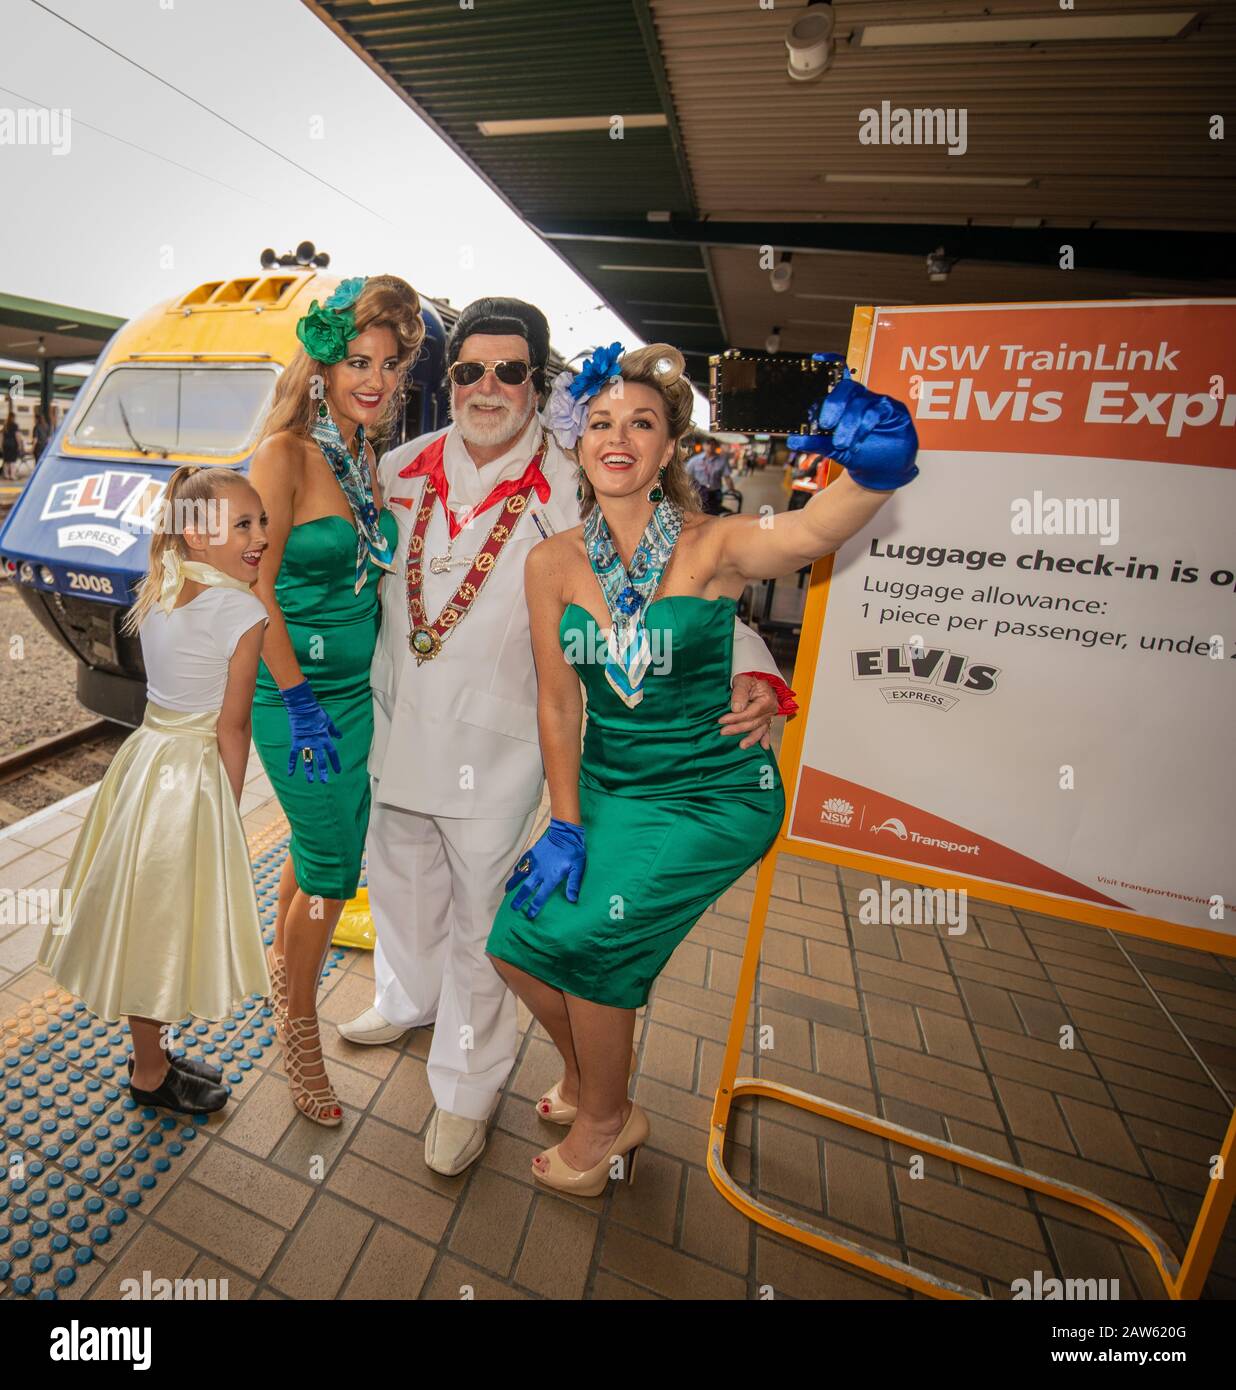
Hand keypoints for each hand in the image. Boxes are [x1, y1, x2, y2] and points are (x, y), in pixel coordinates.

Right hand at [280, 679, 341, 784]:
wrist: (303, 708)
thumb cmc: (317, 713)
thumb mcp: (328, 721)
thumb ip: (334, 731)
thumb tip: (339, 736)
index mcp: (325, 738)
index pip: (332, 753)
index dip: (335, 763)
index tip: (338, 771)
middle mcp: (316, 743)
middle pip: (321, 760)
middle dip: (323, 771)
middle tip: (324, 781)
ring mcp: (306, 743)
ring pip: (308, 760)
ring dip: (309, 771)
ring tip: (310, 781)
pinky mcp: (296, 742)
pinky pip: (293, 755)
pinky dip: (291, 764)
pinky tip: (290, 773)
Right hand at [506, 817, 585, 919]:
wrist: (565, 833)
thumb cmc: (574, 851)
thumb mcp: (578, 868)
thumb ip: (574, 884)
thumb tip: (572, 900)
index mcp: (551, 877)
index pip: (541, 896)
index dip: (535, 906)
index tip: (530, 915)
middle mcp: (540, 872)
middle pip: (527, 888)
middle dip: (519, 899)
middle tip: (513, 908)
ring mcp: (535, 862)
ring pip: (521, 875)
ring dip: (513, 884)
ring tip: (507, 891)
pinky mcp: (533, 853)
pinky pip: (523, 862)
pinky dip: (518, 869)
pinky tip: (515, 873)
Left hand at [719, 673, 777, 749]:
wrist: (755, 678)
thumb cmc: (748, 679)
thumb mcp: (743, 681)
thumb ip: (740, 693)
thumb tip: (737, 708)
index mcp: (766, 699)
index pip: (750, 713)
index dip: (736, 718)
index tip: (722, 720)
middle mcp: (770, 709)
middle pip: (754, 722)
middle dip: (738, 728)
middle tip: (723, 732)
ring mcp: (769, 715)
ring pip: (760, 729)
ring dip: (752, 738)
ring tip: (742, 746)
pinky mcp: (766, 719)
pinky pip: (766, 730)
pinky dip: (765, 738)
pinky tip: (764, 747)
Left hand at [788, 354, 918, 491]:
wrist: (883, 471)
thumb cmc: (860, 454)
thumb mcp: (834, 450)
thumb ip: (817, 442)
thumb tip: (794, 440)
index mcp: (845, 402)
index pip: (838, 375)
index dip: (830, 362)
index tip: (816, 359)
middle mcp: (860, 398)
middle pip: (847, 386)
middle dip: (833, 404)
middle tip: (825, 424)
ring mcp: (877, 402)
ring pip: (860, 402)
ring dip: (848, 424)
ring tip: (841, 443)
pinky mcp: (893, 411)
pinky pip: (877, 410)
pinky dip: (864, 426)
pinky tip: (857, 441)